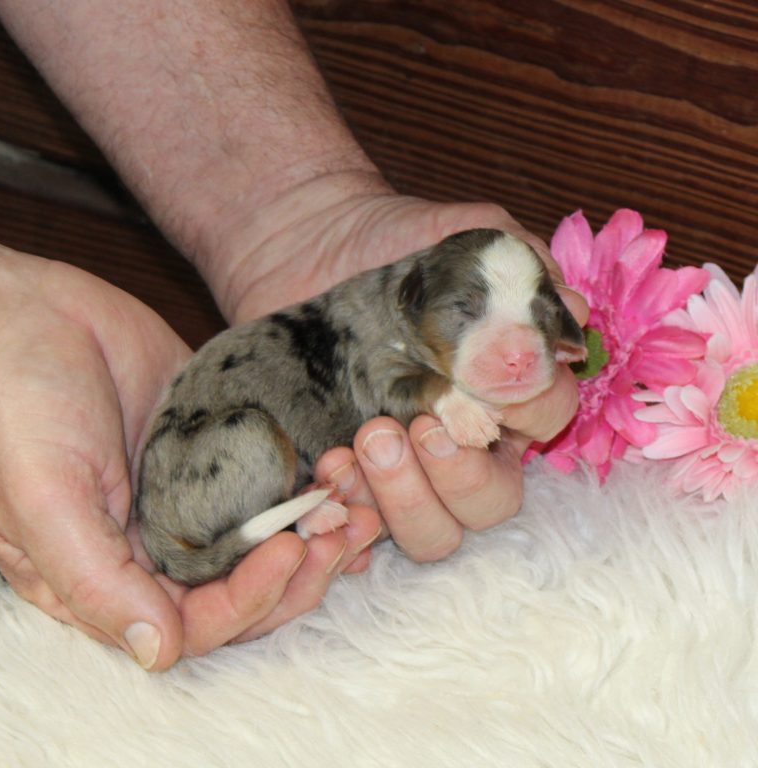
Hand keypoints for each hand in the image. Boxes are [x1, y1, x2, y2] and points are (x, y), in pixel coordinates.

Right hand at [0, 241, 379, 668]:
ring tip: (359, 507)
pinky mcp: (222, 448)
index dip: (249, 599)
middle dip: (300, 573)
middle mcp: (161, 545)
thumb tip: (156, 654)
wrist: (32, 313)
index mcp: (115, 574)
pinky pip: (274, 481)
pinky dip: (311, 488)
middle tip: (341, 533)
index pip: (198, 621)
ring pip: (269, 540)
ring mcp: (196, 495)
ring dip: (318, 534)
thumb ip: (95, 579)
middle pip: (246, 590)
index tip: (289, 550)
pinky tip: (344, 477)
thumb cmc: (15, 403)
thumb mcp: (44, 496)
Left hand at [220, 181, 587, 561]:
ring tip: (370, 440)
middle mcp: (461, 442)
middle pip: (494, 503)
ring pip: (434, 534)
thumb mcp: (462, 235)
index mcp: (501, 391)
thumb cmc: (390, 243)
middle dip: (463, 476)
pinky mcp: (349, 480)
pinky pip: (363, 536)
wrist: (306, 247)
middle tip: (421, 425)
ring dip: (409, 501)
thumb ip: (517, 266)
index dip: (528, 410)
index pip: (546, 421)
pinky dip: (352, 518)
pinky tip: (331, 468)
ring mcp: (404, 469)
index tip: (486, 382)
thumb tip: (570, 309)